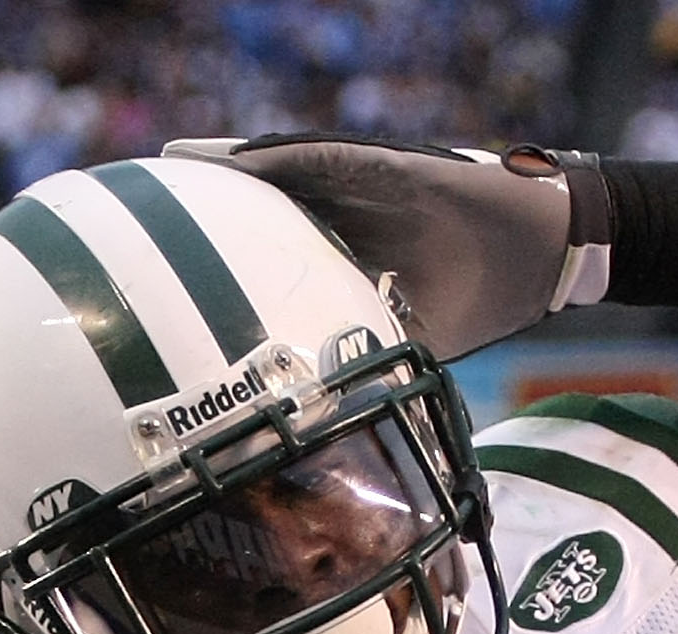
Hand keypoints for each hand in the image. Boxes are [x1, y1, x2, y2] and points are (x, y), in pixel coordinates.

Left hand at [159, 134, 604, 359]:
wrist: (540, 252)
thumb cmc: (476, 298)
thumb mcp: (401, 343)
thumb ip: (356, 368)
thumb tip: (312, 433)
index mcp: (339, 255)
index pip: (262, 255)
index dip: (212, 262)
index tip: (157, 278)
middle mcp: (340, 216)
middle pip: (257, 209)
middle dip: (203, 210)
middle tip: (137, 211)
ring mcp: (360, 186)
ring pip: (277, 174)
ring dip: (225, 168)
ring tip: (173, 165)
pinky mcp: (383, 166)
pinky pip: (321, 160)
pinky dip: (277, 159)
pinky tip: (232, 157)